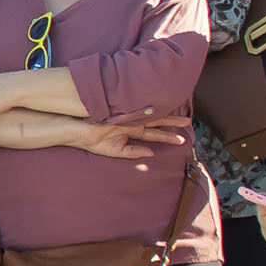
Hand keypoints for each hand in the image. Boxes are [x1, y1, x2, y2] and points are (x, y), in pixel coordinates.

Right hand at [69, 117, 189, 167]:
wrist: (77, 131)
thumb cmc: (93, 141)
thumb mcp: (116, 151)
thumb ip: (134, 152)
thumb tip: (151, 154)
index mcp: (131, 131)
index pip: (153, 133)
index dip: (167, 135)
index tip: (182, 138)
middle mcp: (132, 123)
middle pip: (157, 122)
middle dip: (173, 123)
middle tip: (188, 122)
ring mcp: (128, 118)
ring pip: (152, 117)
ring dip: (168, 119)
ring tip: (184, 120)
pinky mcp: (121, 114)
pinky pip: (139, 113)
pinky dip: (151, 113)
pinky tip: (163, 112)